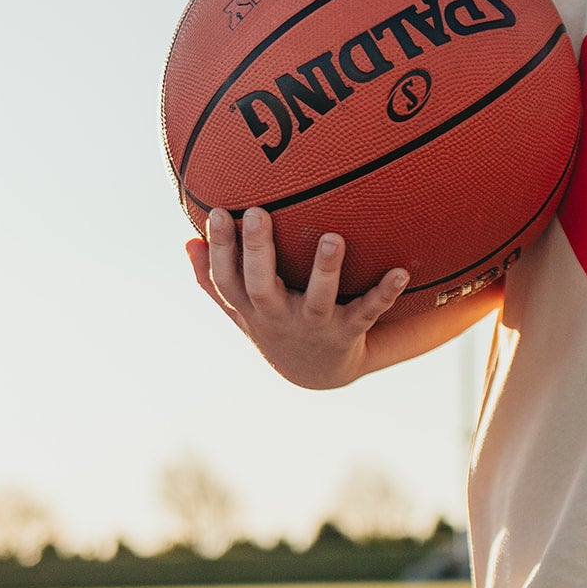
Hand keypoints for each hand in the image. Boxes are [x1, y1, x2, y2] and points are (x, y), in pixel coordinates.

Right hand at [186, 207, 409, 388]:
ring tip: (332, 238)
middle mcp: (279, 317)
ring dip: (327, 270)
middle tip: (258, 213)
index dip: (220, 249)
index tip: (219, 212)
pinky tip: (400, 272)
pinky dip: (384, 293)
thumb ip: (214, 280)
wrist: (317, 374)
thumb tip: (186, 240)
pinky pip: (368, 312)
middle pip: (262, 285)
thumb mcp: (240, 309)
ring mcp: (315, 326)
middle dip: (258, 251)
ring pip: (319, 299)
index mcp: (252, 308)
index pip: (226, 279)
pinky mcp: (348, 332)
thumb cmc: (274, 325)